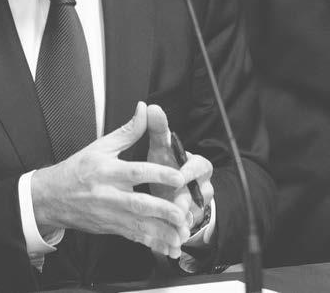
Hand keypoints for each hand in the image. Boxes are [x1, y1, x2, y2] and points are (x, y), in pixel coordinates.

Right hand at [31, 102, 190, 257]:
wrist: (52, 196)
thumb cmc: (77, 169)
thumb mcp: (100, 146)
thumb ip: (127, 130)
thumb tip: (143, 109)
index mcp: (107, 171)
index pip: (135, 171)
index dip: (157, 174)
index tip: (178, 177)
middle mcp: (108, 194)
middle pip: (139, 203)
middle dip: (162, 210)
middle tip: (182, 212)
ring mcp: (110, 214)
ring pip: (139, 225)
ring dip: (162, 232)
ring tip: (181, 234)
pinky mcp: (111, 228)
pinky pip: (134, 237)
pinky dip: (152, 243)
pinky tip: (169, 246)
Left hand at [146, 105, 213, 253]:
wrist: (170, 190)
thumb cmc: (165, 165)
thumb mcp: (161, 148)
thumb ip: (158, 129)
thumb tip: (151, 106)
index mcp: (197, 166)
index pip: (200, 165)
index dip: (191, 170)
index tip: (180, 173)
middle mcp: (201, 187)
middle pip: (199, 195)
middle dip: (187, 201)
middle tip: (177, 205)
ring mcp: (197, 207)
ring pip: (194, 216)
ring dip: (184, 222)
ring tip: (174, 228)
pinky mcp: (188, 224)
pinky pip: (186, 232)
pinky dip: (178, 238)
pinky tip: (170, 245)